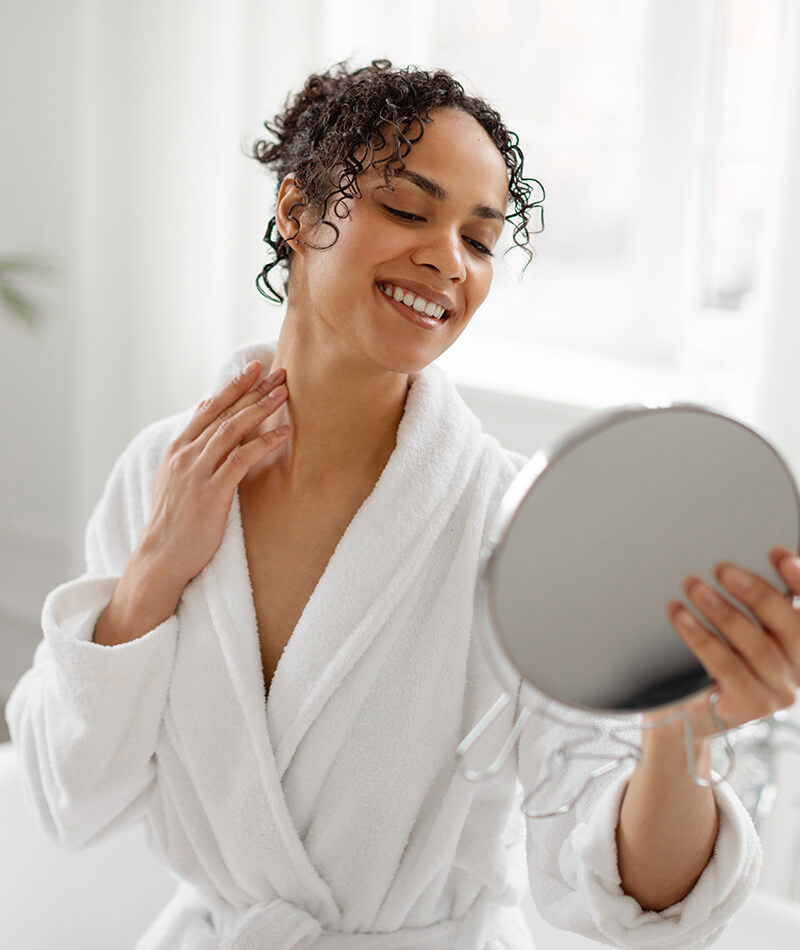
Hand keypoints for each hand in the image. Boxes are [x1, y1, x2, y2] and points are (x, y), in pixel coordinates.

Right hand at [136, 359, 290, 589]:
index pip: (208, 408)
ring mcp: (197, 472)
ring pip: (233, 429)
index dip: (232, 387)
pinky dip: (264, 442)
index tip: (253, 369)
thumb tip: (203, 419)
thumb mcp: (174, 479)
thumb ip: (190, 450)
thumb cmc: (173, 522)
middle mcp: (186, 455)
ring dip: (261, 407)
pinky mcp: (212, 492)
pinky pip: (242, 459)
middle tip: (278, 371)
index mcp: (178, 449)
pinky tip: (284, 432)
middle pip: (224, 412)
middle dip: (252, 389)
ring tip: (284, 392)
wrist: (161, 557)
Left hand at [658, 547, 799, 741]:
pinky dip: (701, 636)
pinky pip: (726, 665)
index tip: (779, 555)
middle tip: (722, 569)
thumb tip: (742, 560)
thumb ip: (751, 604)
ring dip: (722, 611)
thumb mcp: (738, 628)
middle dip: (756, 592)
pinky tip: (681, 615)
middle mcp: (798, 669)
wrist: (690, 712)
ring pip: (755, 645)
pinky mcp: (750, 706)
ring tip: (694, 586)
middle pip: (788, 625)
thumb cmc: (716, 660)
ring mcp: (777, 691)